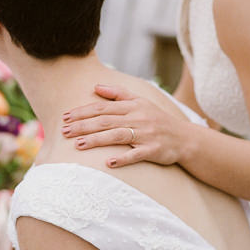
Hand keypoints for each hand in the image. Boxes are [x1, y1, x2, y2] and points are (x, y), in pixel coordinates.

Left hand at [61, 84, 188, 167]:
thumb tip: (96, 86)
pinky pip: (136, 154)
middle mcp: (138, 118)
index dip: (83, 112)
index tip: (65, 117)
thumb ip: (118, 93)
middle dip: (83, 125)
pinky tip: (108, 163)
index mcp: (133, 106)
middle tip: (64, 131)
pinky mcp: (153, 150)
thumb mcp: (140, 102)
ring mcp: (146, 135)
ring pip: (117, 136)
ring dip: (97, 140)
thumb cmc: (158, 119)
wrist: (185, 138)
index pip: (103, 107)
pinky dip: (123, 158)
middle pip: (106, 121)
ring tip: (78, 145)